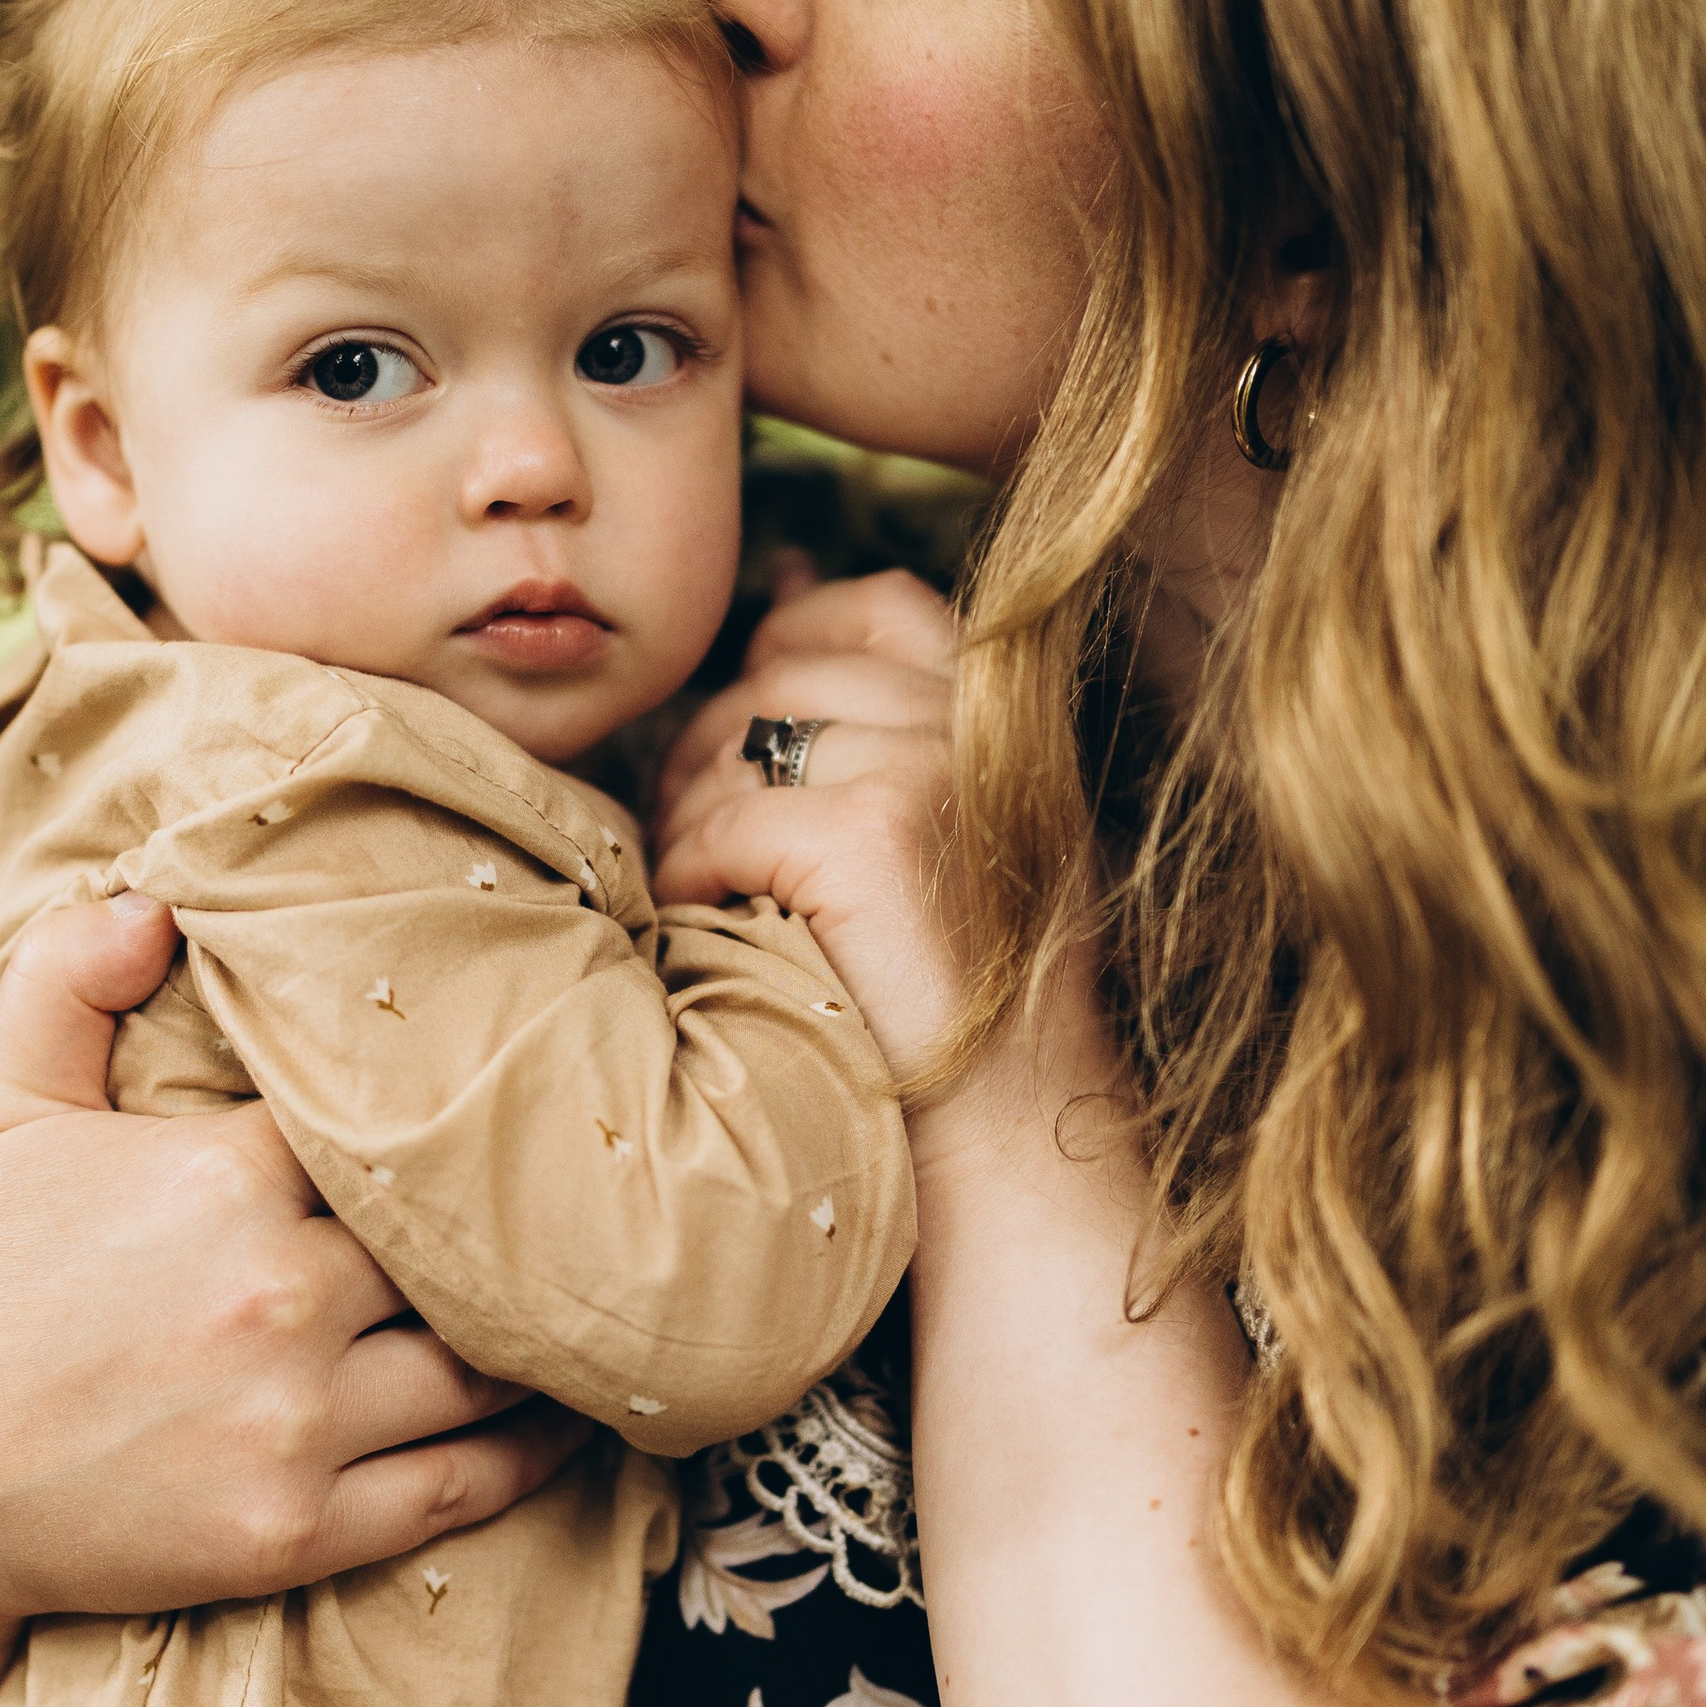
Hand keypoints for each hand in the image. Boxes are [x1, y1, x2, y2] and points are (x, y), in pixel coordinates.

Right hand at [0, 892, 582, 1706]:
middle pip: (466, 1243)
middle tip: (597, 1202)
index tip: (518, 1096)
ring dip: (551, 1335)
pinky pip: (464, 1484)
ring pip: (488, 1364)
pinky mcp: (297, 1529)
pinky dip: (534, 1452)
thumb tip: (156, 898)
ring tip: (603, 1301)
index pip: (400, 1120)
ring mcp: (294, 1420)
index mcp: (225, 1176)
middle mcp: (277, 1291)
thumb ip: (65, 980)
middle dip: (524, 1224)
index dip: (462, 1109)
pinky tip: (568, 1415)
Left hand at [651, 570, 962, 1078]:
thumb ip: (887, 710)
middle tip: (710, 845)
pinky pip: (723, 820)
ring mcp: (928, 769)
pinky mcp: (869, 834)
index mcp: (1005, 714)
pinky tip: (717, 927)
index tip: (758, 734)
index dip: (793, 644)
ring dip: (697, 821)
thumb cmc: (964, 996)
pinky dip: (695, 876)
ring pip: (737, 745)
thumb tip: (788, 572)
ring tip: (720, 895)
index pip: (877, 602)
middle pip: (781, 675)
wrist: (1011, 1133)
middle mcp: (977, 723)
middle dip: (716, 754)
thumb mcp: (952, 824)